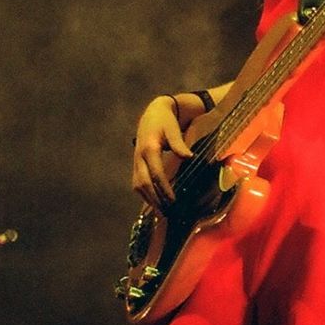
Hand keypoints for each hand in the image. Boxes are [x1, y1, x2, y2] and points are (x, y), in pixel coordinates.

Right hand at [132, 95, 192, 210]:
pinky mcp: (136, 164)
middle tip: (168, 211)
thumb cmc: (166, 122)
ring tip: (162, 210)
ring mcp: (136, 161)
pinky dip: (144, 194)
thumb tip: (189, 157)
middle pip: (144, 183)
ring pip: (137, 184)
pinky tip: (155, 202)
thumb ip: (179, 144)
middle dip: (155, 198)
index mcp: (149, 148)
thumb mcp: (173, 130)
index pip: (156, 173)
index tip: (173, 200)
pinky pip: (137, 182)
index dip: (164, 188)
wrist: (153, 113)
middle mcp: (139, 156)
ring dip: (148, 199)